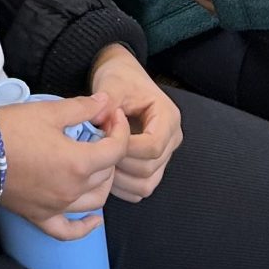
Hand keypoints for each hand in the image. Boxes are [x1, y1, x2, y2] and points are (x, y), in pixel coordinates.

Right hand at [0, 90, 125, 238]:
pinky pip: (68, 231)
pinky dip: (84, 228)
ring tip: (96, 164)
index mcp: (79, 163)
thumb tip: (106, 102)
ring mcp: (57, 206)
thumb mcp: (49, 111)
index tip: (112, 115)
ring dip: (103, 182)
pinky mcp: (40, 216)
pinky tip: (94, 220)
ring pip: (95, 201)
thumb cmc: (11, 130)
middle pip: (107, 173)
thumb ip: (82, 108)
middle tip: (99, 131)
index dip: (119, 129)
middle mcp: (73, 190)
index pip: (116, 149)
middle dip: (110, 150)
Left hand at [89, 44, 181, 202]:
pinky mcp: (153, 167)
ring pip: (147, 184)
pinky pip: (141, 189)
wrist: (122, 79)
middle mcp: (171, 139)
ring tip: (100, 161)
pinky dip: (123, 187)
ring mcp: (164, 156)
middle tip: (96, 149)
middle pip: (149, 167)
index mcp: (168, 117)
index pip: (152, 146)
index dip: (126, 147)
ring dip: (120, 179)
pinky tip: (106, 171)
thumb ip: (107, 102)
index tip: (104, 136)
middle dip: (120, 163)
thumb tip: (97, 121)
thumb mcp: (113, 83)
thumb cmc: (120, 79)